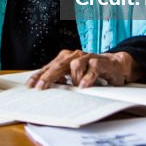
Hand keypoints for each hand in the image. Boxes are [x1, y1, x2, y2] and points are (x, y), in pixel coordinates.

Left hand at [26, 50, 141, 88]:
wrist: (114, 64)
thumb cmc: (91, 71)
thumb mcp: (74, 77)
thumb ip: (63, 81)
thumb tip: (49, 89)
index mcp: (65, 58)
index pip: (49, 67)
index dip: (39, 75)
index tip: (30, 85)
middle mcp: (74, 56)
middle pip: (58, 65)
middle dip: (48, 77)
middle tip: (41, 87)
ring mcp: (87, 57)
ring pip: (75, 65)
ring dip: (73, 78)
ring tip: (75, 87)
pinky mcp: (99, 62)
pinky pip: (92, 69)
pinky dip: (87, 78)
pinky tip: (83, 86)